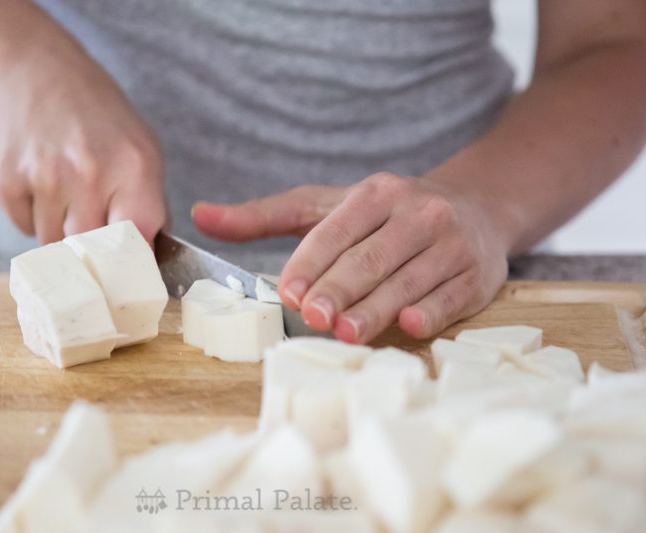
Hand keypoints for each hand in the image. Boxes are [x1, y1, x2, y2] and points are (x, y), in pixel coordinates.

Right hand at [0, 47, 167, 243]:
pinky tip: (41, 184)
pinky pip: (24, 229)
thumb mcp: (143, 148)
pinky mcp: (4, 181)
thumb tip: (150, 259)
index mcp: (133, 166)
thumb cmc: (98, 115)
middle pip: (92, 252)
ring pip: (55, 244)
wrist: (34, 70)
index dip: (132, 260)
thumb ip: (152, 205)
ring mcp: (43, 178)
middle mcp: (88, 174)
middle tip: (93, 223)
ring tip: (66, 193)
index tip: (127, 262)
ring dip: (62, 231)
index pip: (137, 242)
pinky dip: (33, 217)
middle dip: (94, 247)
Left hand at [193, 173, 509, 341]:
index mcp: (377, 192)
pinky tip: (411, 325)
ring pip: (409, 279)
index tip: (288, 292)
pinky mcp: (478, 274)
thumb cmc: (385, 215)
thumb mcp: (327, 206)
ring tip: (348, 332)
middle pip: (372, 256)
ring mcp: (452, 243)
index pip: (338, 229)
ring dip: (378, 308)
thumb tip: (202, 215)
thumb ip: (265, 215)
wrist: (474, 210)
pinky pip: (451, 296)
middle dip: (341, 288)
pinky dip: (432, 311)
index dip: (312, 261)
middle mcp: (418, 211)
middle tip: (314, 317)